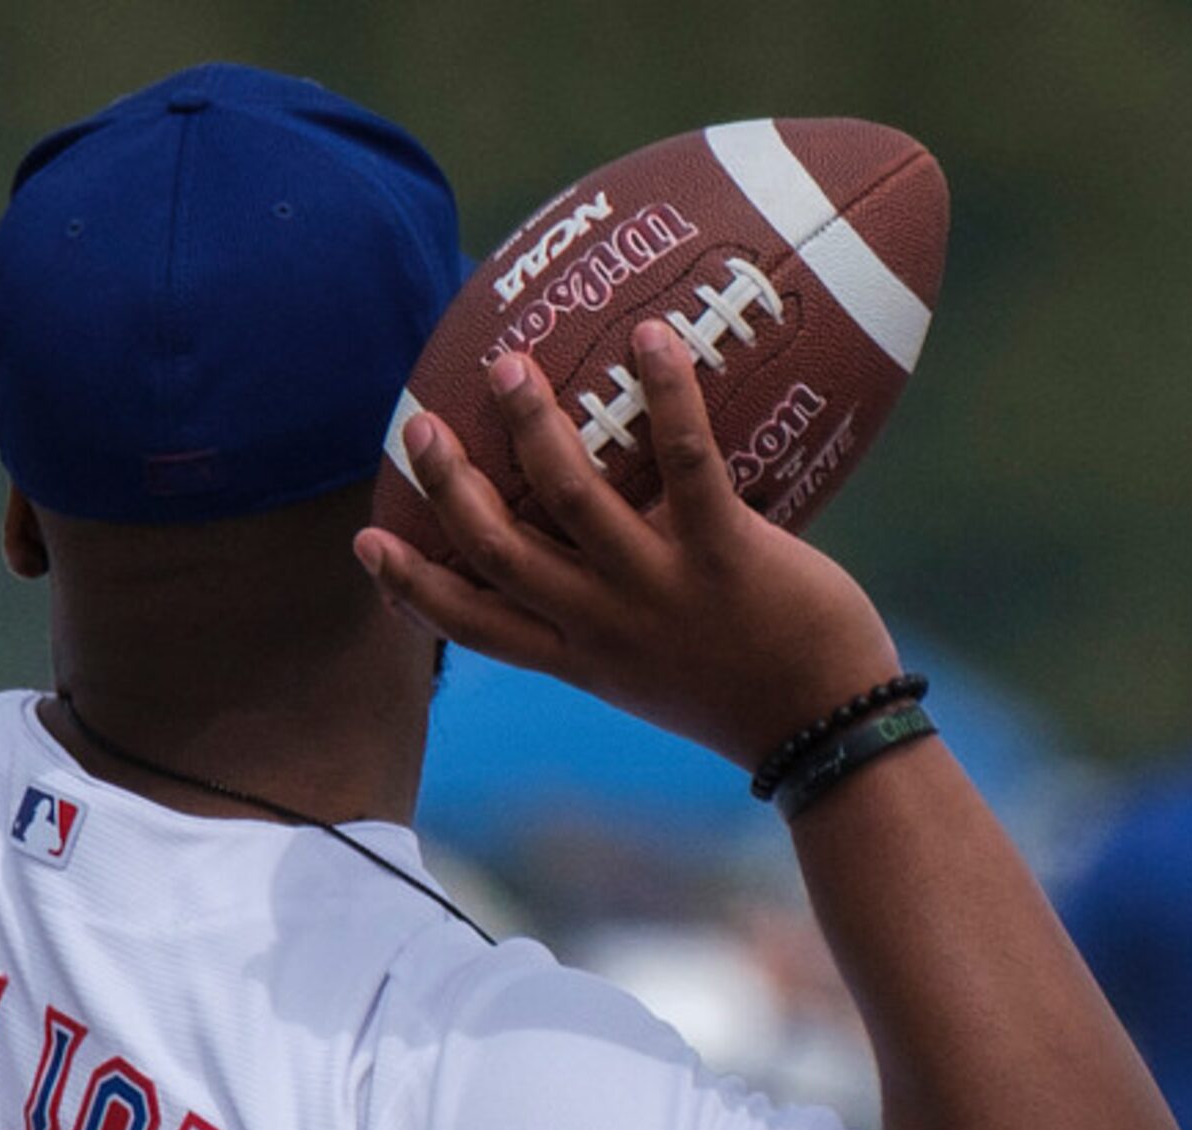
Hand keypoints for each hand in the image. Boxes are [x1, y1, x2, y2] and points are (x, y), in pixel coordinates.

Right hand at [354, 320, 902, 770]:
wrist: (826, 728)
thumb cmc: (748, 693)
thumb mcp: (654, 673)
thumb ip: (616, 620)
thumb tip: (605, 546)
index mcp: (576, 656)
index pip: (471, 622)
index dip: (410, 583)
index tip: (365, 540)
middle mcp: (599, 623)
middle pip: (496, 550)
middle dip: (447, 485)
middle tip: (419, 423)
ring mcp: (657, 588)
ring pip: (569, 499)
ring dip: (531, 427)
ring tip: (508, 366)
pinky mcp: (724, 553)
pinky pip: (687, 462)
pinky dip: (667, 396)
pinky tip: (651, 339)